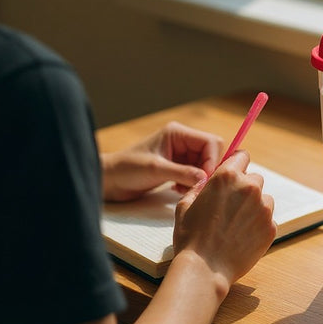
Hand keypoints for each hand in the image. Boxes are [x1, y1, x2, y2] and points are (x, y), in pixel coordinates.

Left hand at [101, 121, 222, 201]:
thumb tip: (206, 179)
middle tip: (197, 187)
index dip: (212, 160)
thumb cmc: (128, 169)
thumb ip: (183, 173)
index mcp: (177, 133)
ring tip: (183, 189)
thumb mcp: (156, 170)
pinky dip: (191, 183)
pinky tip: (178, 190)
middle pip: (210, 153)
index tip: (205, 179)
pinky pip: (195, 173)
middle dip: (206, 171)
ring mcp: (179, 154)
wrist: (110, 180)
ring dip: (198, 179)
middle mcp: (181, 141)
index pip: (210, 142)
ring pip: (204, 165)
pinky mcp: (176, 166)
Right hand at [172, 150, 276, 286]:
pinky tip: (242, 237)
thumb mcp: (185, 205)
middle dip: (245, 188)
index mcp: (226, 177)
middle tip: (231, 206)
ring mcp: (263, 208)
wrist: (205, 269)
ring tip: (236, 224)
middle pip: (255, 178)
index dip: (238, 163)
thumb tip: (207, 182)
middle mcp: (249, 188)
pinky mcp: (271, 227)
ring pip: (264, 199)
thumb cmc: (190, 237)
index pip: (242, 156)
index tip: (237, 170)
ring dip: (254, 206)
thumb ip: (199, 187)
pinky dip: (258, 225)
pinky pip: (268, 219)